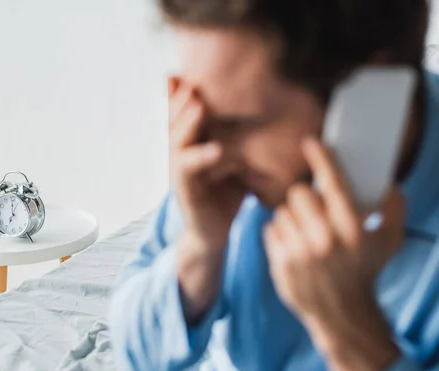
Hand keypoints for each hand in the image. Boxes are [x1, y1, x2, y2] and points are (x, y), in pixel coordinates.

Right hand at [169, 76, 246, 322]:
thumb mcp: (233, 159)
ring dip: (187, 123)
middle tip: (193, 79)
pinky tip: (217, 149)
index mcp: (190, 144)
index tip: (194, 69)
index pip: (184, 113)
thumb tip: (263, 109)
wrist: (213, 233)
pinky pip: (189, 172)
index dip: (185, 93)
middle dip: (182, 99)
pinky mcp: (186, 193)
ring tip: (199, 105)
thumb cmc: (225, 194)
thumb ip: (238, 137)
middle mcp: (180, 155)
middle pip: (175, 121)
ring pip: (177, 142)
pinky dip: (201, 158)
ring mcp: (180, 174)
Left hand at [263, 138, 404, 370]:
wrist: (341, 312)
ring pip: (282, 210)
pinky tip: (293, 244)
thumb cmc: (365, 270)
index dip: (322, 158)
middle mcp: (325, 239)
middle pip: (299, 193)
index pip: (334, 183)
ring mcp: (300, 252)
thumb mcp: (390, 240)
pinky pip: (270, 228)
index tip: (310, 142)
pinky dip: (279, 232)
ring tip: (305, 232)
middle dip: (306, 197)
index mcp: (352, 229)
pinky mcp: (280, 262)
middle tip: (313, 209)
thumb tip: (386, 181)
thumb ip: (393, 207)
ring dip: (292, 216)